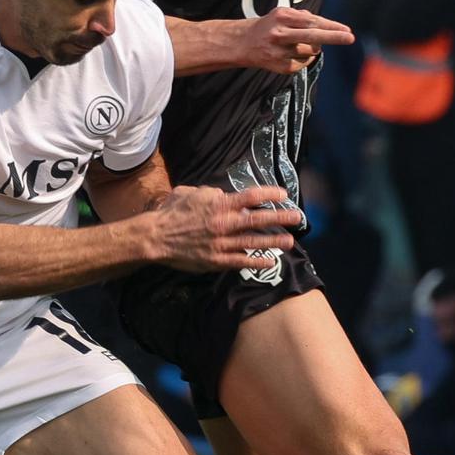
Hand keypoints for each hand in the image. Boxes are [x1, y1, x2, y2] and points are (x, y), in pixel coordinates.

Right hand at [144, 184, 301, 273]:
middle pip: (258, 219)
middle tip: (297, 217)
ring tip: (290, 241)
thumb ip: (210, 193)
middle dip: (280, 218)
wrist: (156, 237)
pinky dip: (257, 261)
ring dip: (274, 241)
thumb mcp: (190, 193)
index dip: (270, 195)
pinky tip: (270, 262)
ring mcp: (221, 243)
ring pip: (253, 241)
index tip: (284, 195)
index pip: (250, 196)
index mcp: (219, 204)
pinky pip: (241, 261)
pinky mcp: (216, 260)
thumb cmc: (172, 212)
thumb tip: (223, 195)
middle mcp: (224, 223)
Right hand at [236, 8, 355, 75]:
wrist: (243, 43)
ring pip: (311, 51)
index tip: (347, 30)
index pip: (312, 21)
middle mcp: (280, 34)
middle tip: (350, 38)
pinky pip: (304, 63)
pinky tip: (293, 53)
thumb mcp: (282, 13)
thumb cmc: (269, 26)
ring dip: (314, 48)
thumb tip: (328, 25)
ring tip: (300, 43)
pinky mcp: (281, 67)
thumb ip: (304, 16)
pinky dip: (305, 58)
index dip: (331, 26)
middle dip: (333, 37)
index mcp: (282, 17)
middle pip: (312, 37)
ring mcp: (280, 52)